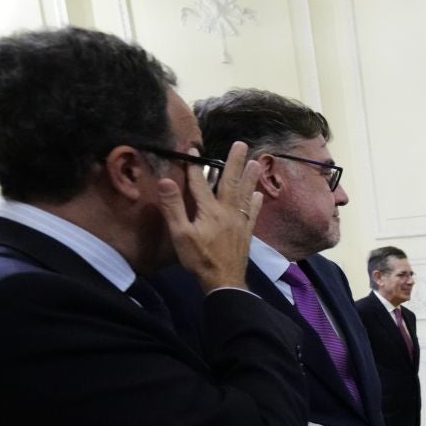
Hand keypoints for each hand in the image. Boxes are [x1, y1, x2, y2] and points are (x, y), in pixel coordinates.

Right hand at [156, 139, 264, 291]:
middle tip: (241, 144)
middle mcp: (228, 211)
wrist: (224, 280)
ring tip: (256, 162)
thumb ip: (173, 207)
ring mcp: (240, 221)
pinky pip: (253, 212)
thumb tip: (166, 181)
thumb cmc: (199, 258)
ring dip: (250, 177)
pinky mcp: (246, 232)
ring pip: (245, 194)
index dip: (194, 165)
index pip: (200, 182)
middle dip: (235, 162)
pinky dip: (256, 202)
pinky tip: (259, 194)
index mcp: (210, 210)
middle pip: (231, 182)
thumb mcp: (180, 233)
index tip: (192, 148)